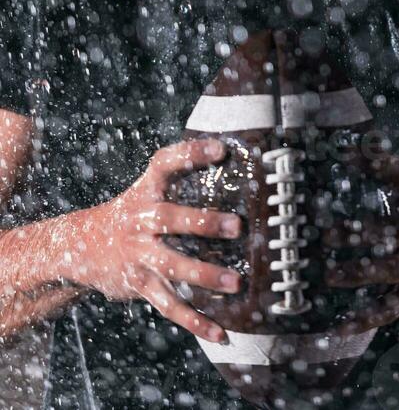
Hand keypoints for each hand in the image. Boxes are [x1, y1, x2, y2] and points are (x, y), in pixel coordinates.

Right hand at [62, 138, 240, 342]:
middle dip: (203, 223)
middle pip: (169, 219)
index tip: (220, 149)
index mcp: (145, 190)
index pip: (165, 164)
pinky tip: (219, 332)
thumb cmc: (133, 214)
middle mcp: (140, 220)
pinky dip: (195, 321)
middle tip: (236, 226)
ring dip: (204, 275)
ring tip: (235, 283)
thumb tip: (229, 160)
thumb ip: (179, 180)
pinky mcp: (138, 284)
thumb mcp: (146, 191)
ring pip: (171, 266)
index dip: (191, 154)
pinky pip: (169, 305)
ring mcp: (138, 254)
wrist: (80, 247)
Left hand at [322, 155, 398, 328]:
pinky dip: (364, 319)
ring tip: (330, 275)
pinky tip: (339, 325)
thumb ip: (391, 175)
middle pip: (395, 230)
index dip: (378, 164)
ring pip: (392, 271)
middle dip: (361, 232)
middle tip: (326, 235)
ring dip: (360, 274)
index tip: (346, 155)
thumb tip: (351, 150)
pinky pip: (390, 309)